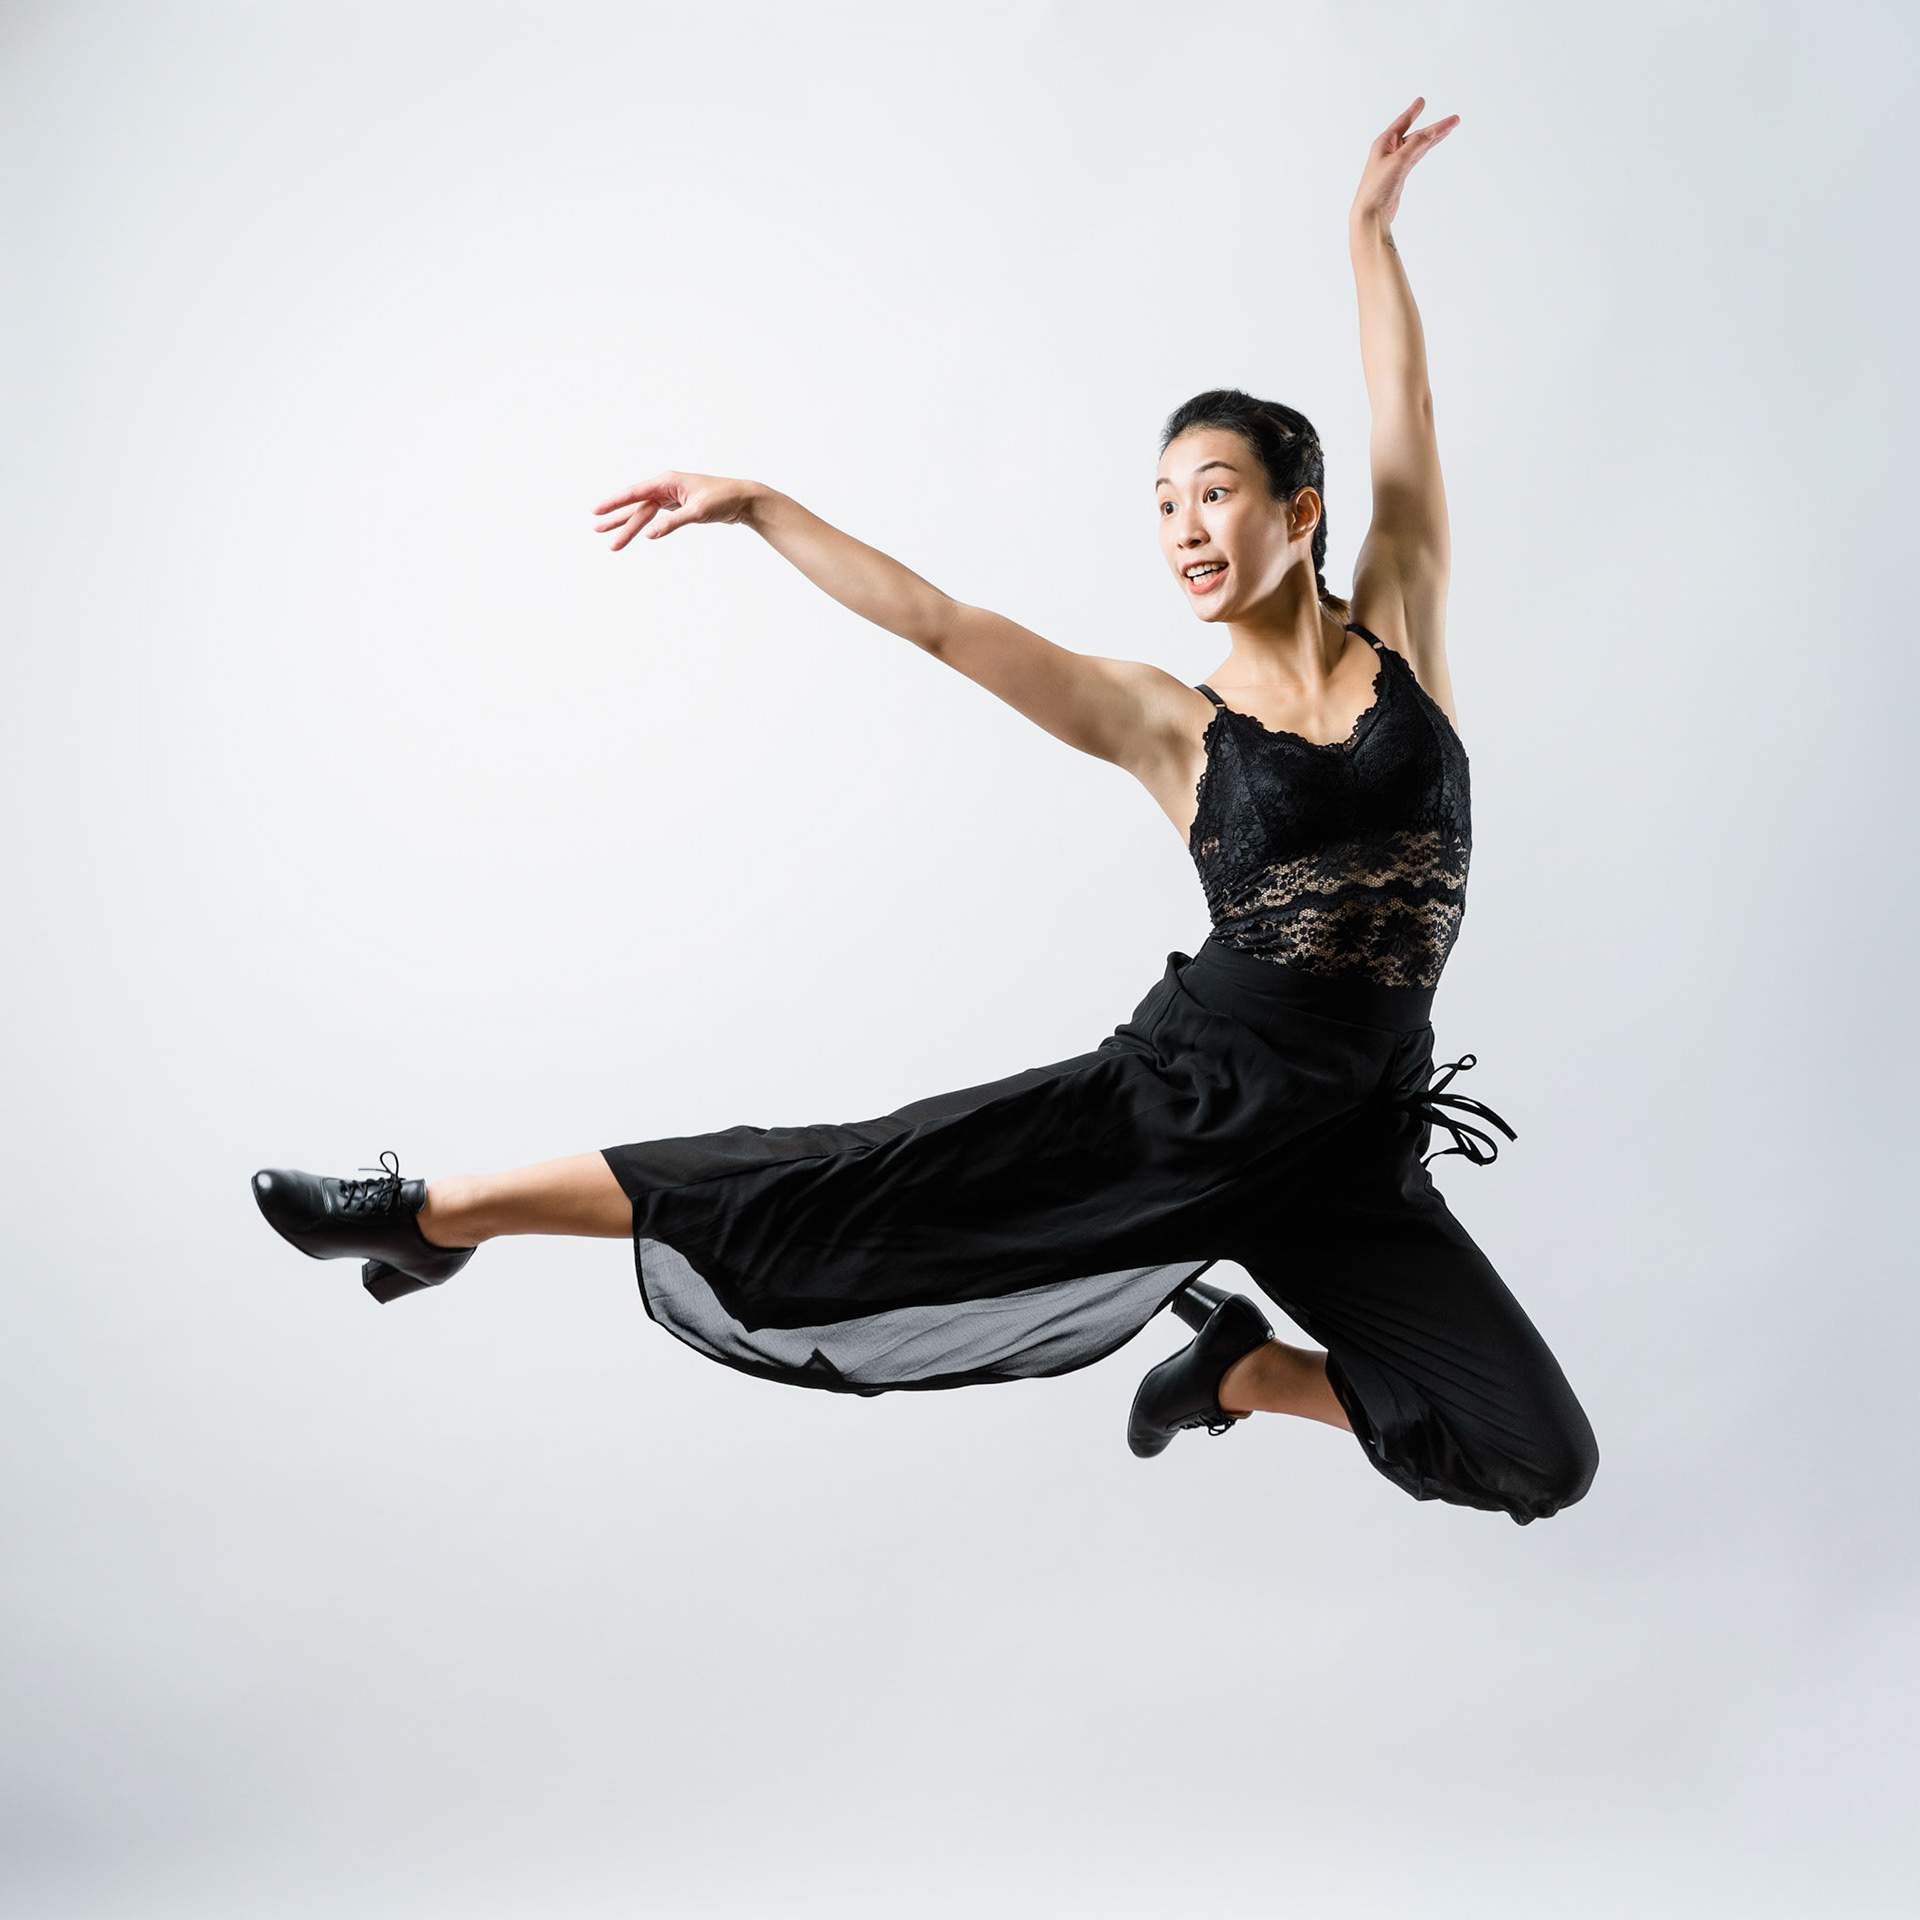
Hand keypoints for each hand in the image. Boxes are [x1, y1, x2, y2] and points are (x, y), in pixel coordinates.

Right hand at [592, 471, 761, 549]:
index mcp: (667, 482)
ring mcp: (671, 496)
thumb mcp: (698, 512)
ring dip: (629, 526)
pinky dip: (645, 525)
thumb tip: (650, 534)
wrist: (743, 499)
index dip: (614, 502)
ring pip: (645, 513)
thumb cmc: (723, 500)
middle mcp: (666, 487)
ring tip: (612, 541)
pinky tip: (636, 533)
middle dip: (618, 520)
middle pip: (637, 506)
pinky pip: (655, 516)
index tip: (596, 510)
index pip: (634, 493)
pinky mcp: (678, 506)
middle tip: (598, 531)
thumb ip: (672, 523)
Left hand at [1352, 98, 1458, 230]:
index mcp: (1384, 143)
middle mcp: (1389, 151)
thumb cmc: (1377, 187)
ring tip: (1450, 129)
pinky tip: (1433, 143)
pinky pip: (1416, 156)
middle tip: (1453, 120)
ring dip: (1434, 137)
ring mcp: (1395, 164)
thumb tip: (1431, 131)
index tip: (1422, 100)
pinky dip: (1425, 149)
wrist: (1371, 213)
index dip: (1413, 111)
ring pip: (1418, 145)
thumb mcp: (1399, 160)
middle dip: (1434, 127)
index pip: (1402, 122)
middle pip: (1416, 134)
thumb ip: (1416, 144)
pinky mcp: (1400, 175)